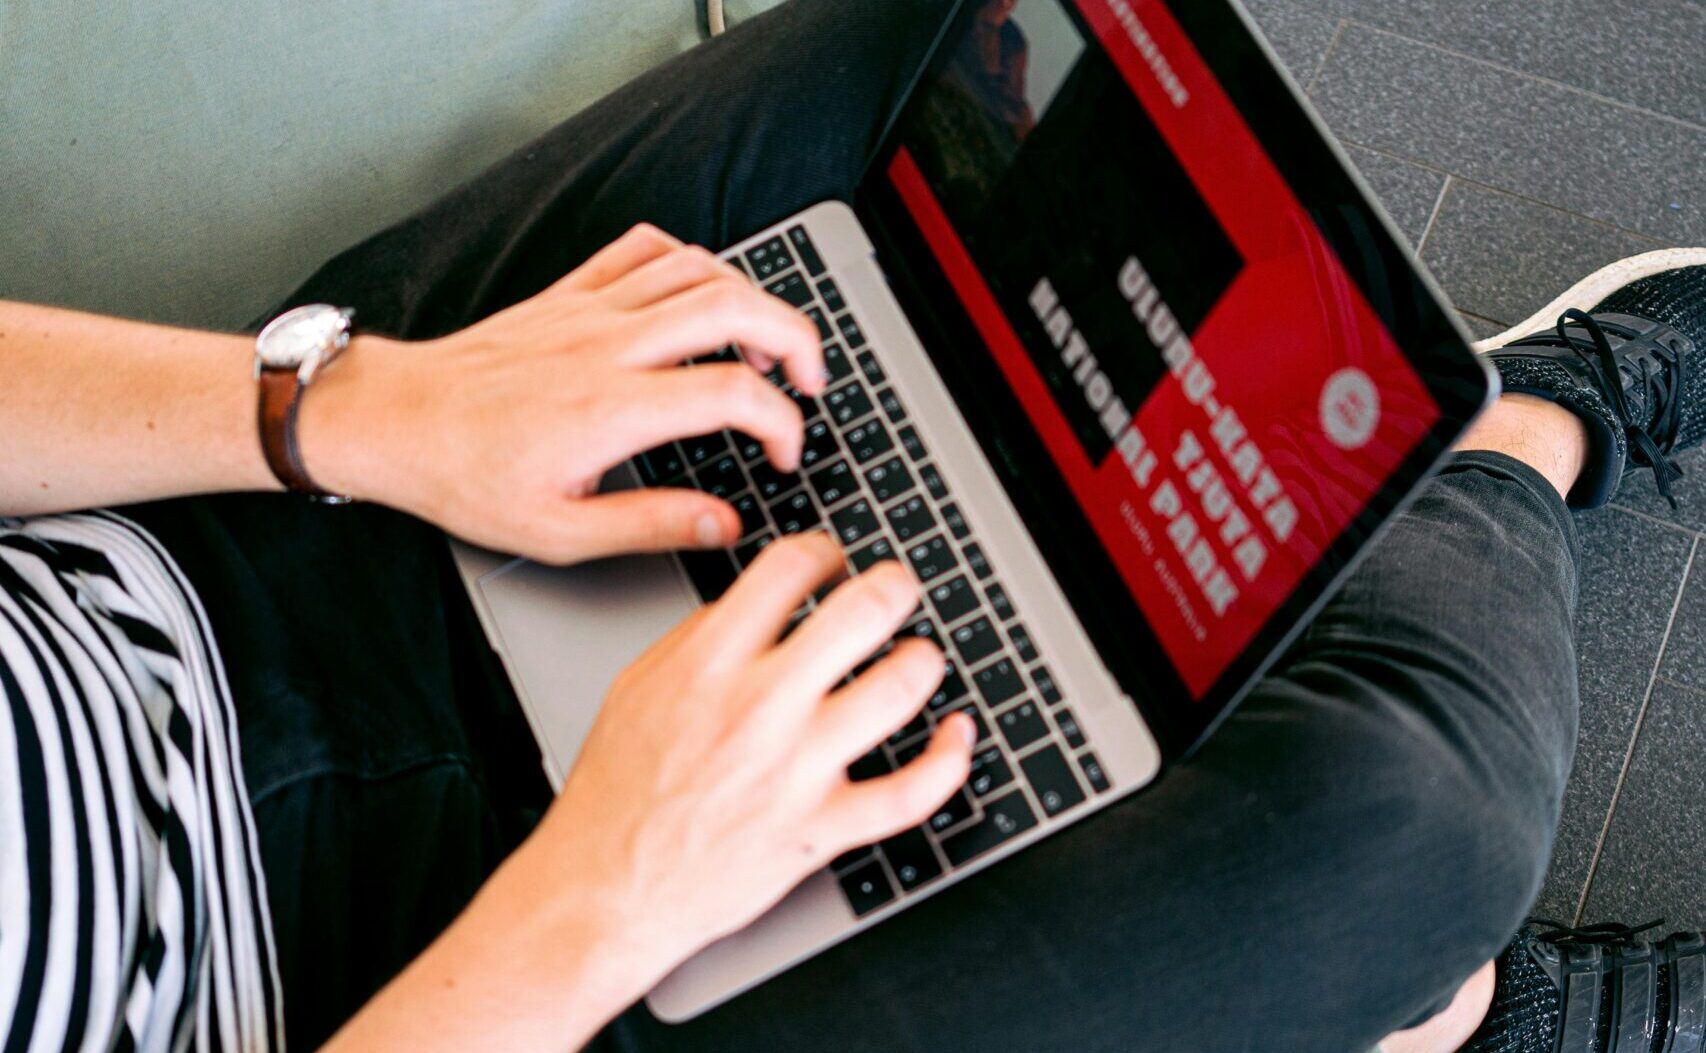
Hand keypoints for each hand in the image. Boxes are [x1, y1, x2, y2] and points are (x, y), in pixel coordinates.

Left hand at [305, 223, 825, 562]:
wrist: (396, 422)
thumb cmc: (466, 478)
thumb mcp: (561, 532)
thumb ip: (654, 525)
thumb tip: (726, 525)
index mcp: (614, 409)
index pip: (735, 393)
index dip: (783, 424)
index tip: (783, 454)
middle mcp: (610, 345)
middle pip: (735, 309)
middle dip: (797, 338)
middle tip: (811, 379)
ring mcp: (591, 310)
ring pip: (699, 270)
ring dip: (753, 298)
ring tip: (768, 342)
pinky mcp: (570, 293)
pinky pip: (645, 248)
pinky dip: (690, 261)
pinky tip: (700, 294)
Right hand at [531, 533, 976, 984]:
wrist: (605, 887)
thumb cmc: (616, 792)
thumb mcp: (637, 686)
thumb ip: (698, 636)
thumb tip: (757, 603)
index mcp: (709, 663)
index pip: (789, 568)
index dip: (824, 551)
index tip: (833, 562)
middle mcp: (759, 708)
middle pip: (861, 613)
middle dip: (894, 587)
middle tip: (897, 589)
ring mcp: (796, 770)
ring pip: (897, 691)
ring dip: (922, 662)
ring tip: (918, 657)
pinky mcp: (821, 829)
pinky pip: (910, 793)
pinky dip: (949, 760)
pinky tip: (956, 735)